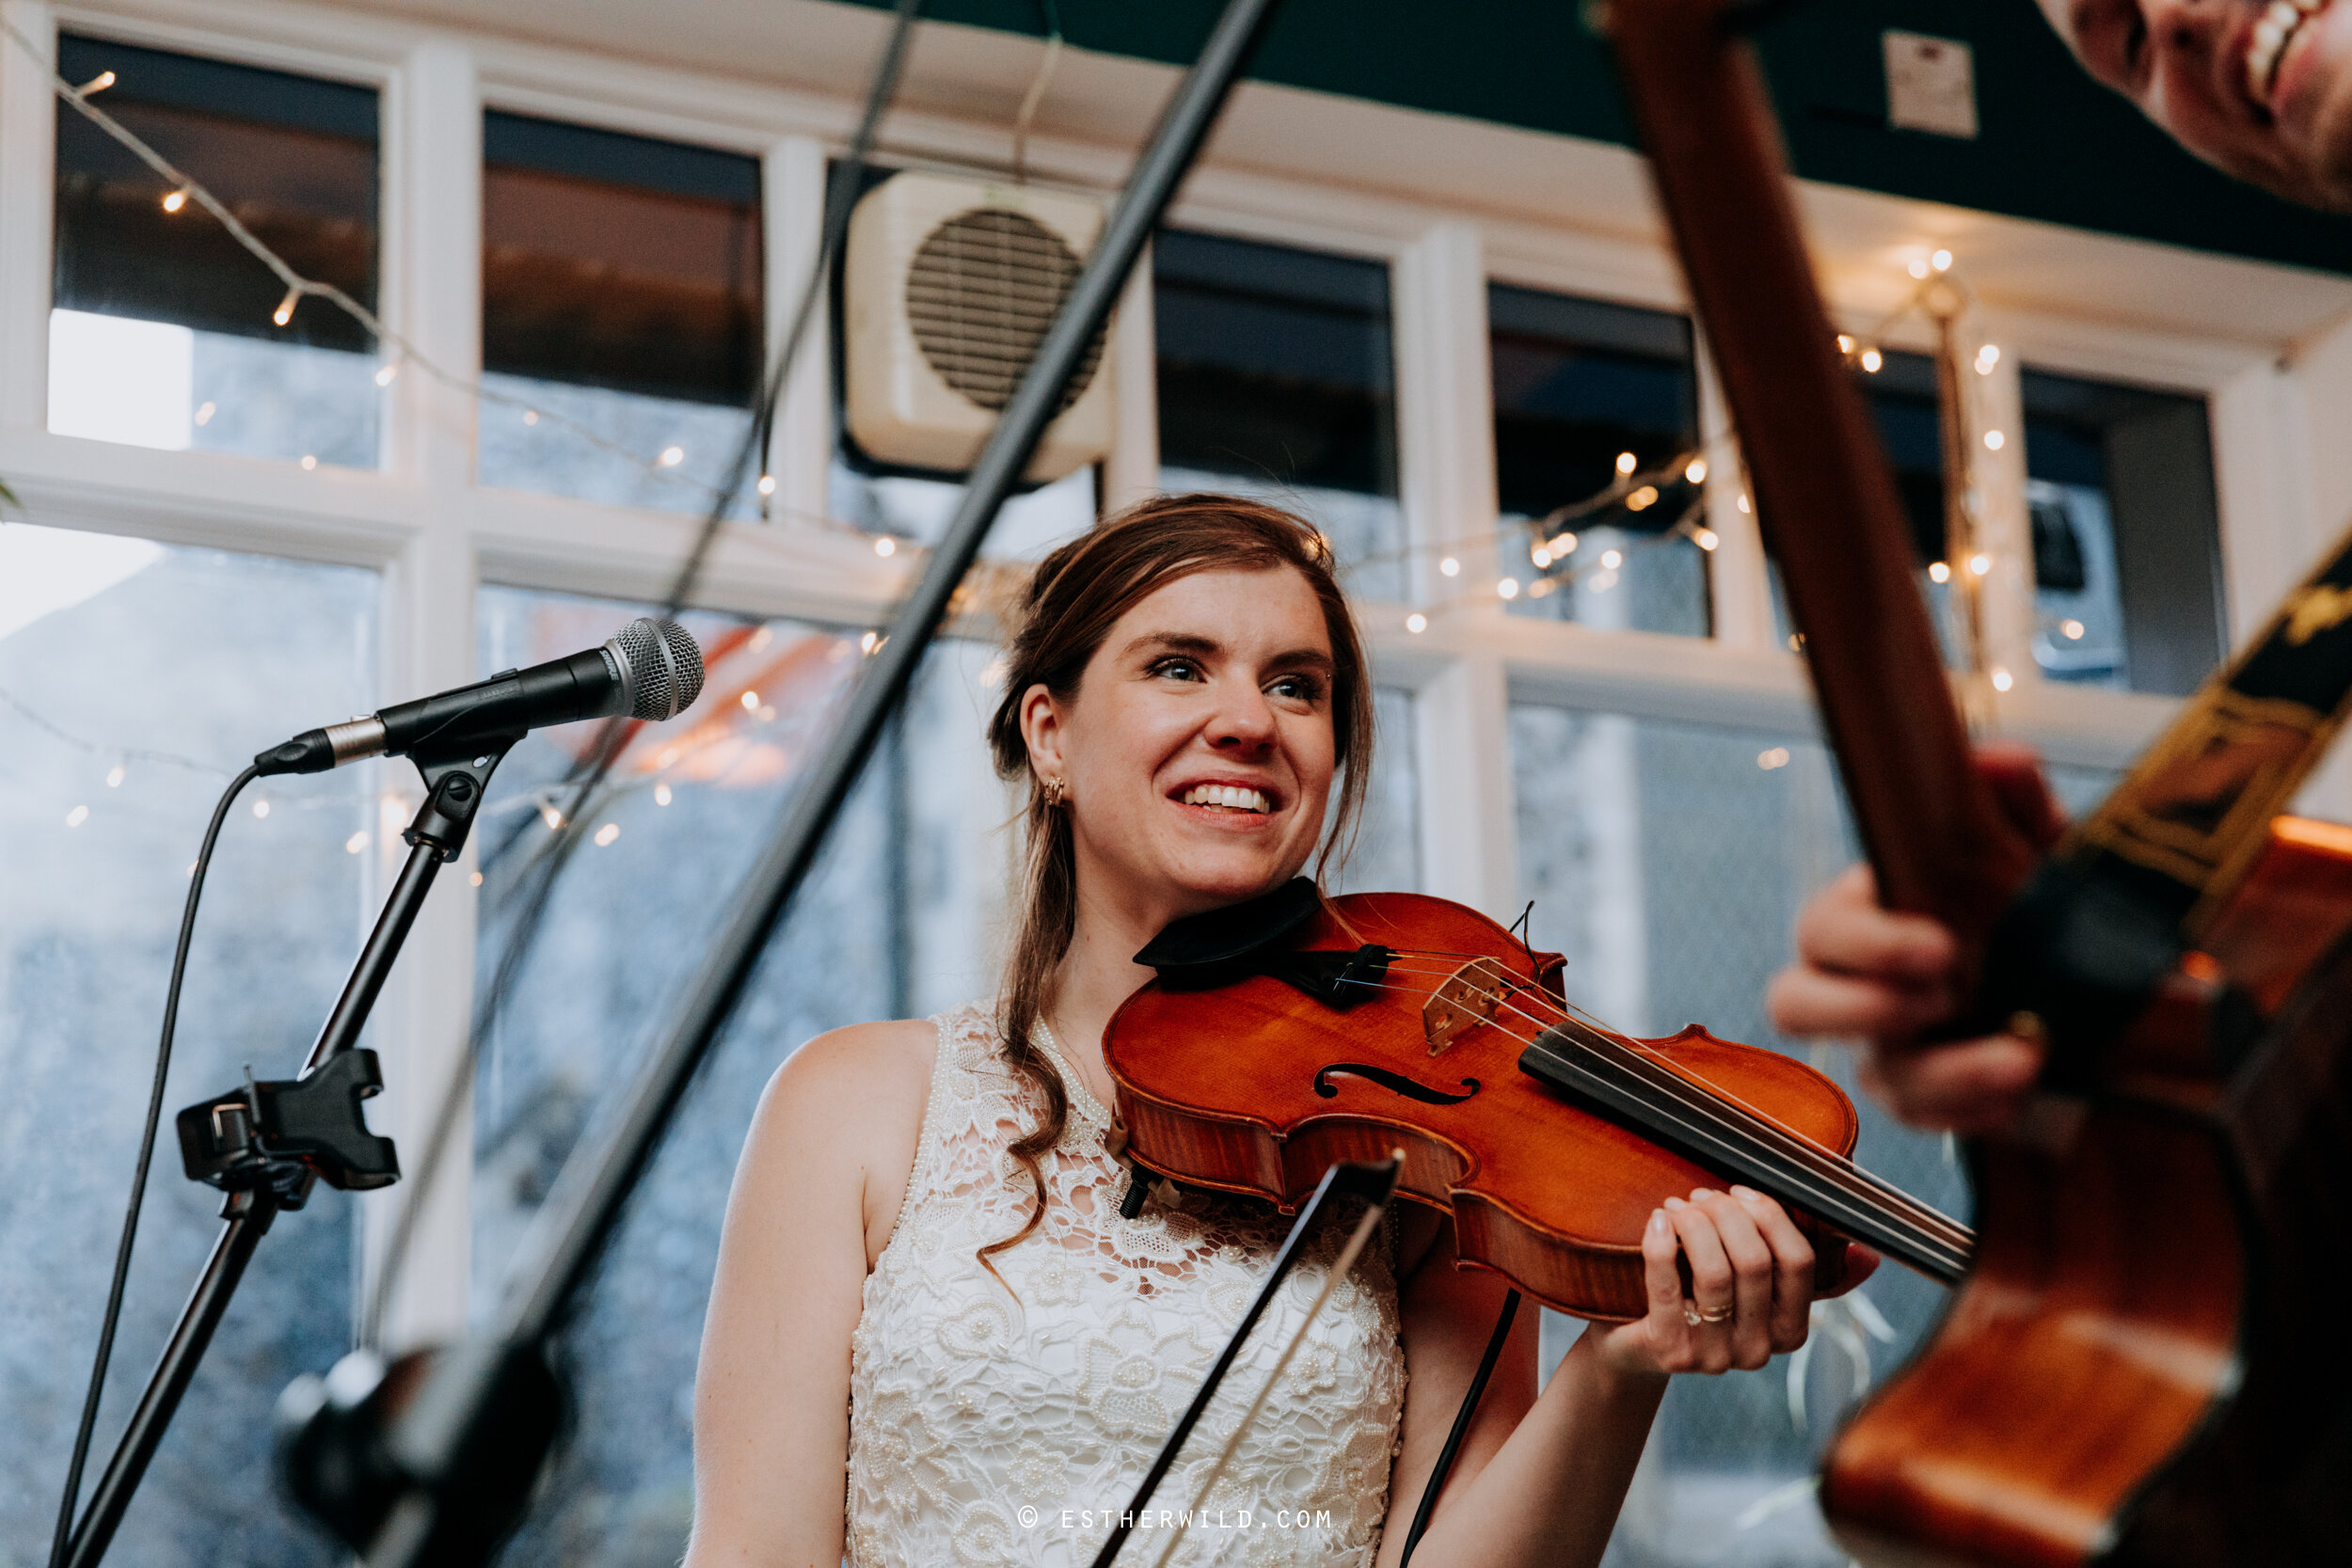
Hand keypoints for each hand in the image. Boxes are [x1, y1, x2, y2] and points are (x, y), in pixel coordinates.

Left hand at [1593, 1186, 1878, 1377]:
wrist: (1634, 1346)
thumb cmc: (1698, 1299)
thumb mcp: (1754, 1287)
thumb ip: (1805, 1269)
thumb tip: (1868, 1254)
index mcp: (1791, 1330)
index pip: (1800, 1262)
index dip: (1771, 1216)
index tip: (1739, 1192)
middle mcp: (1760, 1350)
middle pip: (1755, 1262)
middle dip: (1727, 1214)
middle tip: (1700, 1196)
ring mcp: (1715, 1358)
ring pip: (1716, 1273)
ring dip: (1695, 1225)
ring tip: (1677, 1206)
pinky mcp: (1669, 1354)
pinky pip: (1667, 1288)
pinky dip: (1661, 1244)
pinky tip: (1658, 1220)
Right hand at [1766, 743, 2065, 1132]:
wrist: (2117, 979)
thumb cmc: (2047, 901)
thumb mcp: (2042, 846)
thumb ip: (2016, 803)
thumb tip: (1994, 762)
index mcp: (1872, 912)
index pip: (1823, 928)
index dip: (1865, 944)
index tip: (1940, 946)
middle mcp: (1863, 983)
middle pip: (1793, 1005)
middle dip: (1855, 1008)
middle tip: (1941, 996)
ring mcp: (1895, 1046)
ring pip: (1870, 1078)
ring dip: (1941, 1074)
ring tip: (2018, 1057)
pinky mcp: (1935, 1098)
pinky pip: (1926, 1120)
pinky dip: (1974, 1109)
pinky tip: (2026, 1089)